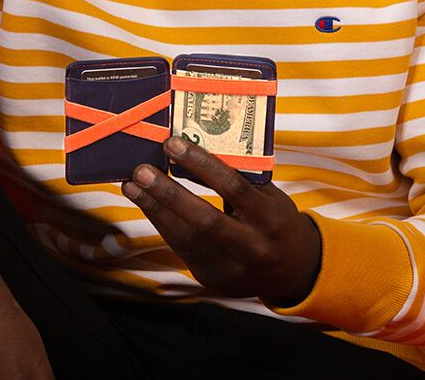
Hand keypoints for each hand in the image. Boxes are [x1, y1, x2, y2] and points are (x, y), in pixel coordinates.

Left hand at [122, 137, 320, 304]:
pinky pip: (182, 249)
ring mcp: (232, 269)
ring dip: (154, 209)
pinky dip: (162, 224)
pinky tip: (147, 204)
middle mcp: (253, 248)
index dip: (201, 165)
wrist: (292, 272)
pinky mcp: (213, 279)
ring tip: (132, 186)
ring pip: (186, 238)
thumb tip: (198, 145)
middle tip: (141, 171)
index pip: (234, 188)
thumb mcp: (270, 197)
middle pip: (205, 220)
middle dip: (169, 194)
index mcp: (271, 219)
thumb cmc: (277, 222)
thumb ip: (241, 177)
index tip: (172, 144)